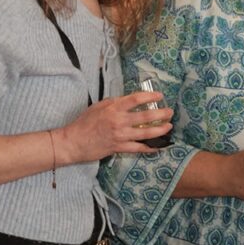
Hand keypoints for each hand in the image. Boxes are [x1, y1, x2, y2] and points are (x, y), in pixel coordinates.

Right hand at [56, 91, 173, 163]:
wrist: (73, 142)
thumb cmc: (84, 123)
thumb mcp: (98, 106)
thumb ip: (114, 103)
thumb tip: (130, 101)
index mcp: (113, 108)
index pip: (136, 99)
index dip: (150, 97)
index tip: (160, 96)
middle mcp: (118, 121)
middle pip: (145, 117)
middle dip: (161, 114)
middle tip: (170, 112)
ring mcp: (120, 136)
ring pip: (145, 133)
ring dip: (160, 130)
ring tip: (169, 126)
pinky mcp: (119, 148)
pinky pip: (139, 148)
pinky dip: (150, 147)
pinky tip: (159, 145)